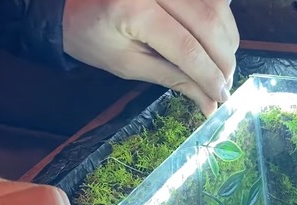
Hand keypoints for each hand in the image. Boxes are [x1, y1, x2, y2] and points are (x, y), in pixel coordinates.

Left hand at [62, 0, 239, 116]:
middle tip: (225, 85)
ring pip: (218, 6)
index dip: (210, 76)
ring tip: (222, 65)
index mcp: (133, 11)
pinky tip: (216, 38)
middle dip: (224, 59)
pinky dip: (220, 18)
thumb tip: (209, 102)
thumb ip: (172, 78)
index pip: (187, 48)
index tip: (222, 98)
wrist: (68, 2)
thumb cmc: (90, 35)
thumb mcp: (127, 64)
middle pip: (209, 23)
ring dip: (227, 38)